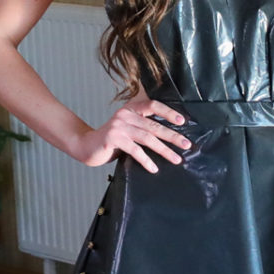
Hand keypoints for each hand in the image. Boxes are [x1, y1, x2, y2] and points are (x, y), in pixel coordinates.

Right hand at [72, 99, 189, 172]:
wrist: (86, 146)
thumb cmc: (112, 140)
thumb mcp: (128, 129)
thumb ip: (143, 128)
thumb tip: (170, 136)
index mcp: (131, 109)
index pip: (153, 105)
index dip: (168, 112)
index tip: (182, 121)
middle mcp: (125, 114)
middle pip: (154, 125)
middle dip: (173, 136)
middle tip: (187, 145)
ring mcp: (119, 125)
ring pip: (147, 138)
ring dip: (164, 150)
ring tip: (176, 159)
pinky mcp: (113, 138)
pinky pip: (135, 150)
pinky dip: (146, 160)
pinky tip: (154, 168)